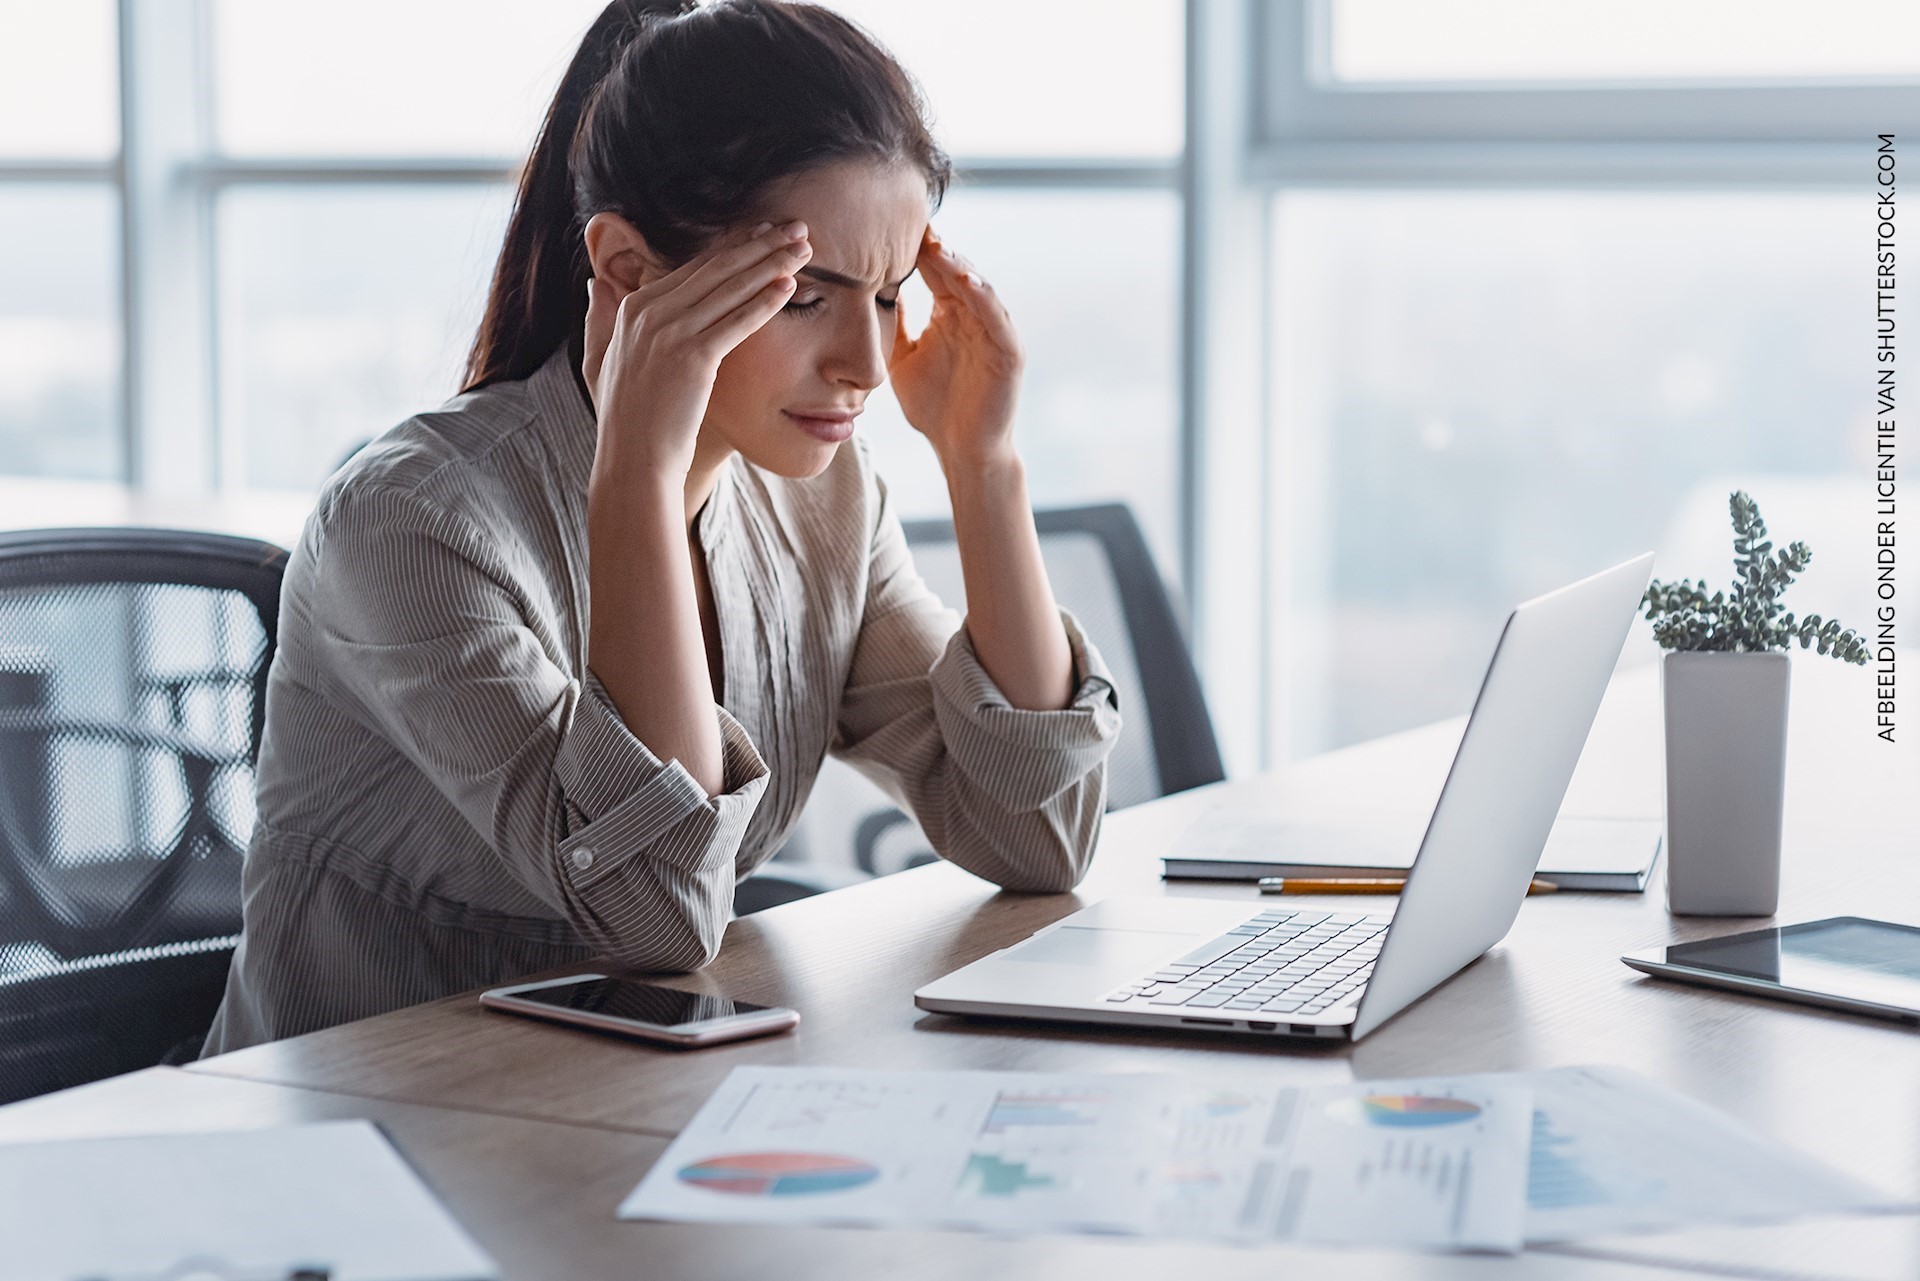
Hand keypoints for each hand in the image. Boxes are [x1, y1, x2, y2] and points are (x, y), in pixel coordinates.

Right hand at [582, 219, 811, 477]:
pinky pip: (737, 321)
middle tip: (795, 227)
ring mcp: (669, 333)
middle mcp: (649, 312)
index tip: (762, 232)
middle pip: (716, 267)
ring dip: (772, 263)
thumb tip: (594, 284)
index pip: (693, 266)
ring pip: (731, 287)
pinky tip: (791, 285)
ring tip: (804, 247)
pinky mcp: (692, 357)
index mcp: (632, 307)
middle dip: (760, 243)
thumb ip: (598, 319)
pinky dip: (766, 301)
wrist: (633, 462)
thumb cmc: (624, 421)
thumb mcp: (598, 362)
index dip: (733, 246)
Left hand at [888, 226, 1023, 471]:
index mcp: (950, 315)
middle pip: (955, 272)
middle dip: (936, 249)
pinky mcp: (1009, 352)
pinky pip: (997, 317)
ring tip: (939, 246)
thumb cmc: (934, 408)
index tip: (889, 225)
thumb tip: (867, 290)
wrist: (961, 450)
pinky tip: (967, 281)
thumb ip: (893, 325)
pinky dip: (984, 297)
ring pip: (977, 288)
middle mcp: (973, 317)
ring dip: (959, 265)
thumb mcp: (902, 358)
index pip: (933, 273)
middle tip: (914, 224)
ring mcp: (994, 332)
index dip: (916, 250)